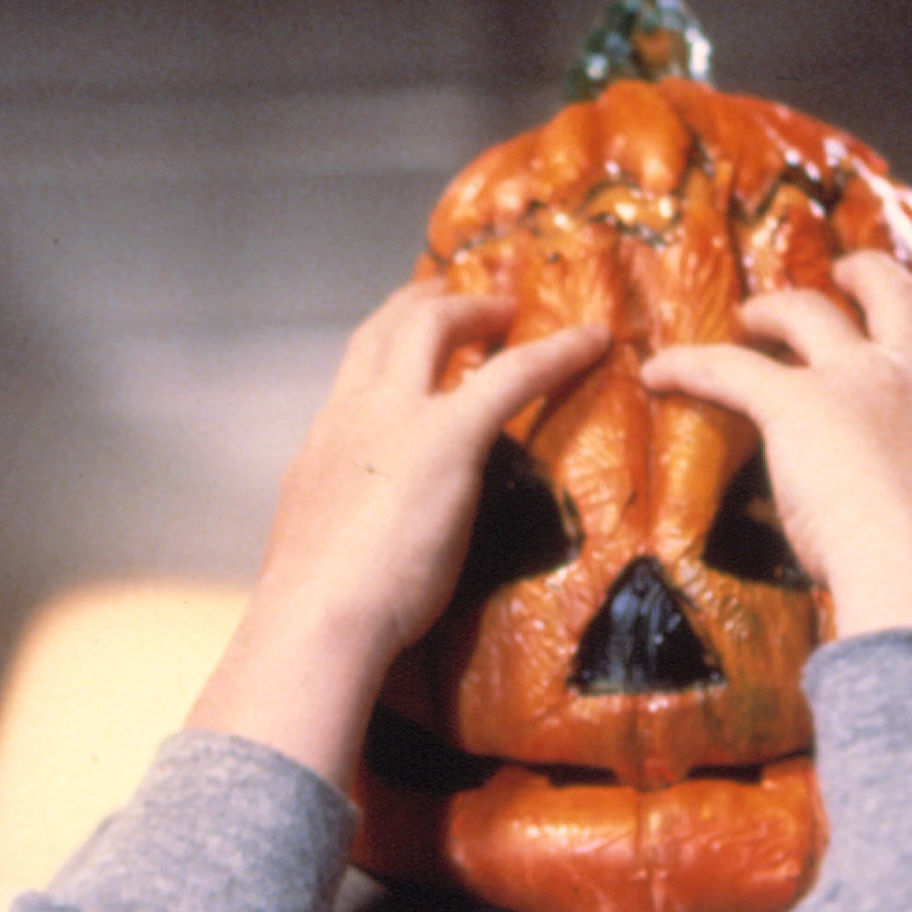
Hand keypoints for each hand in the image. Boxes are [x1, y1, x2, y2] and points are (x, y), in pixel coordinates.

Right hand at [189, 283, 607, 788]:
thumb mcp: (324, 539)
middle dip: (424, 303)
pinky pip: (512, 375)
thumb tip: (366, 530)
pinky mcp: (449, 436)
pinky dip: (556, 352)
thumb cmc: (318, 603)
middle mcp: (354, 411)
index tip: (409, 328)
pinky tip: (592, 342)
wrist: (320, 614)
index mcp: (326, 439)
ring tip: (510, 309)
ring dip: (474, 309)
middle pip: (386, 328)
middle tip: (459, 298)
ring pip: (433, 327)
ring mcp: (398, 416)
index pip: (356, 369)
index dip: (387, 340)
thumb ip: (351, 515)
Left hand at [641, 252, 911, 638]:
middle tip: (840, 270)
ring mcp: (857, 381)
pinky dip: (690, 363)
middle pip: (894, 297)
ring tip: (747, 315)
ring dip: (774, 306)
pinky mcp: (795, 403)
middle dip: (866, 276)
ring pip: (808, 311)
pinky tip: (658, 370)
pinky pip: (729, 368)